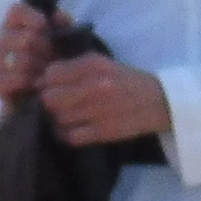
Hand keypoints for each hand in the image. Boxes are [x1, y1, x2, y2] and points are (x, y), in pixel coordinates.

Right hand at [0, 2, 61, 102]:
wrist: (39, 93)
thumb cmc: (52, 60)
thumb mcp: (62, 40)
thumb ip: (62, 25)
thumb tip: (58, 16)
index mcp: (13, 24)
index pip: (17, 10)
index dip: (32, 17)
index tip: (44, 26)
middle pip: (25, 39)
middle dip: (46, 51)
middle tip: (54, 59)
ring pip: (20, 61)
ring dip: (40, 69)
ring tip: (48, 73)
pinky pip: (14, 79)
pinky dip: (29, 83)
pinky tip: (37, 84)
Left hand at [37, 55, 170, 148]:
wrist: (159, 101)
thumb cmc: (125, 80)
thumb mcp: (102, 63)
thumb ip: (73, 67)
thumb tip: (41, 79)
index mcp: (92, 65)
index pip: (51, 74)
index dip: (47, 81)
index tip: (52, 86)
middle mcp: (94, 86)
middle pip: (50, 98)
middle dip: (50, 101)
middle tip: (59, 103)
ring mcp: (98, 110)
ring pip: (58, 118)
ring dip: (59, 119)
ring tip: (70, 116)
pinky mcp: (103, 132)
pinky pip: (70, 136)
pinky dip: (68, 134)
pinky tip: (75, 129)